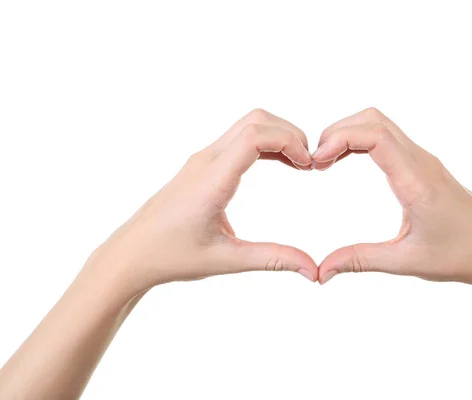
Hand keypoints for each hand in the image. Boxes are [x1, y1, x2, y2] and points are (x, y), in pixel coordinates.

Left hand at [89, 109, 317, 295]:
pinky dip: (265, 145)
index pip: (255, 136)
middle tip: (310, 164)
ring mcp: (203, 159)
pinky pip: (239, 141)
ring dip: (278, 137)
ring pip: (248, 126)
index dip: (289, 142)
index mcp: (212, 179)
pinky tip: (281, 166)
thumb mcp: (226, 260)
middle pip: (256, 120)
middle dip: (289, 134)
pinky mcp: (203, 165)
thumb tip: (313, 270)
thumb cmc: (171, 256)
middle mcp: (206, 160)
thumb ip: (273, 260)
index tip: (309, 166)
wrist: (131, 253)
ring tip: (301, 165)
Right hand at [313, 108, 471, 288]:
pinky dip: (360, 141)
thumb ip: (359, 261)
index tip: (317, 162)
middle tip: (315, 162)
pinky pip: (386, 137)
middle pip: (373, 119)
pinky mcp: (421, 165)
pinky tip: (345, 162)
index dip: (340, 138)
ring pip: (379, 124)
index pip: (376, 135)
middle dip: (337, 131)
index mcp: (417, 181)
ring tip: (325, 162)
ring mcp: (422, 160)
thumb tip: (320, 272)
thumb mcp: (405, 261)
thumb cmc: (459, 255)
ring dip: (348, 134)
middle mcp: (420, 161)